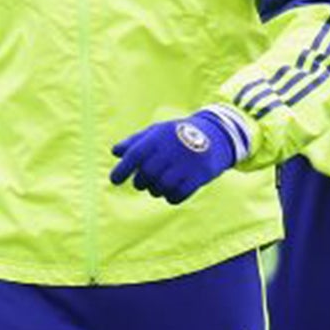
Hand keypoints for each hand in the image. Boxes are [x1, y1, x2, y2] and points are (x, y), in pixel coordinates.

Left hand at [108, 107, 248, 204]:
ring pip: (160, 188)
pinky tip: (172, 191)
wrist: (215, 136)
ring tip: (160, 184)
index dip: (122, 170)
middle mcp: (171, 150)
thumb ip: (135, 142)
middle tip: (144, 181)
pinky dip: (171, 197)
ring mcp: (186, 164)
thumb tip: (115, 152)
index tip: (114, 181)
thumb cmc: (178, 135)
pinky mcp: (198, 176)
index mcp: (159, 137)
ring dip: (156, 190)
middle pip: (146, 176)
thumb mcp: (157, 132)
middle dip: (141, 182)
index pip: (135, 155)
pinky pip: (177, 196)